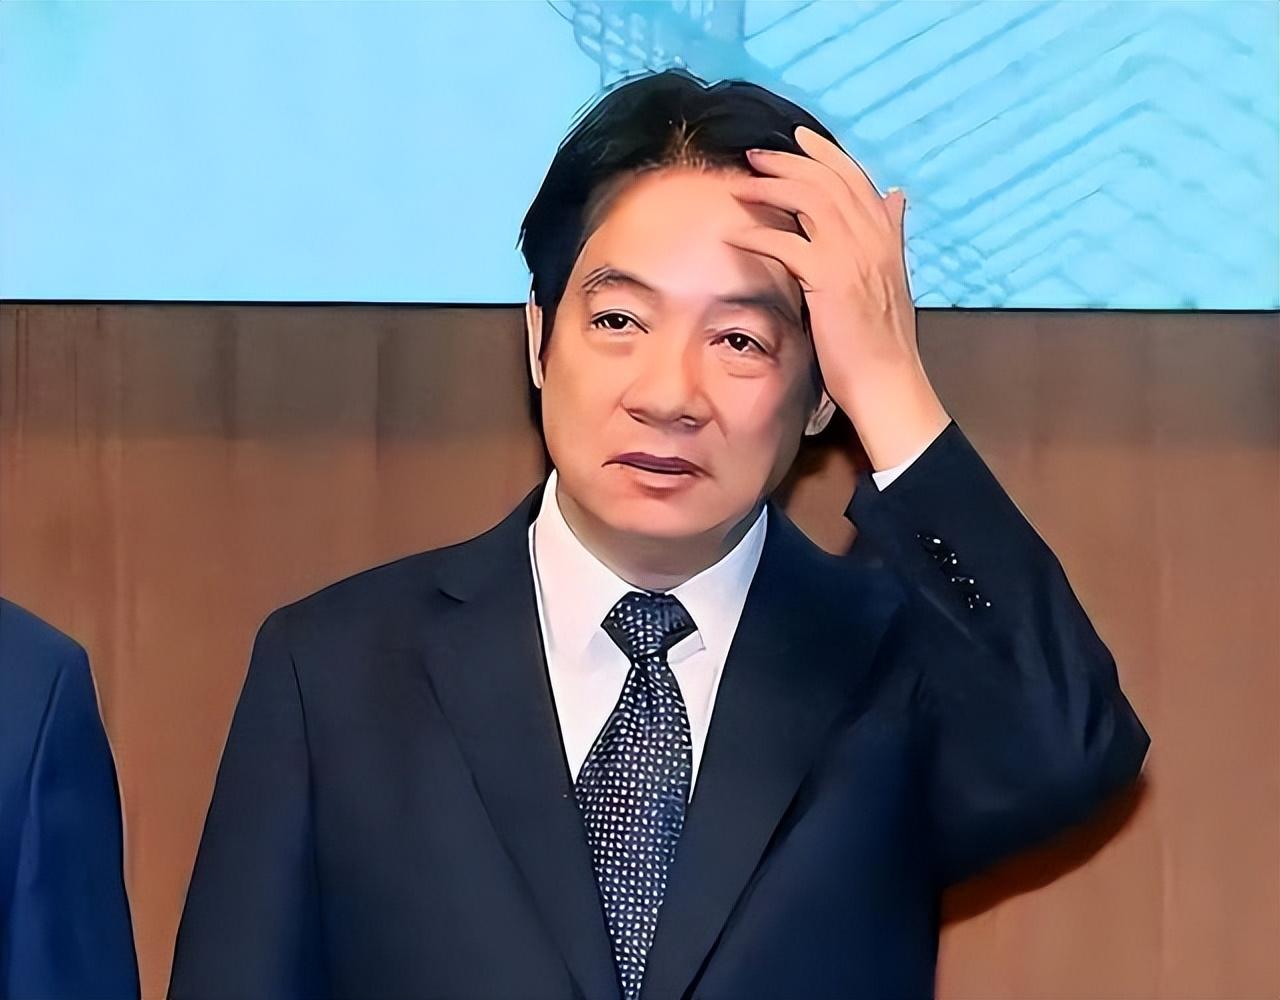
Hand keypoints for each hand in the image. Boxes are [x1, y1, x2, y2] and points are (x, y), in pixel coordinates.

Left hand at [723, 125, 949, 469]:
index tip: (798, 137)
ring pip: (808, 200)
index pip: (855, 179)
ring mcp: (852, 256)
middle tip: (756, 155)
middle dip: (789, 161)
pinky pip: (786, 243)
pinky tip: (735, 234)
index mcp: (885, 236)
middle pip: (827, 180)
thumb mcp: (892, 278)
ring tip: (742, 184)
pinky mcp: (829, 279)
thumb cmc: (883, 341)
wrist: (889, 381)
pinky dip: (758, 234)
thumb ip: (891, 234)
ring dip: (770, 187)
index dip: (825, 154)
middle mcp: (872, 238)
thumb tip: (896, 196)